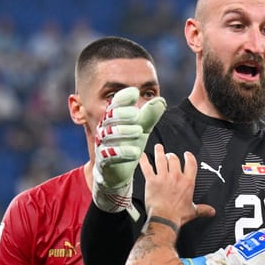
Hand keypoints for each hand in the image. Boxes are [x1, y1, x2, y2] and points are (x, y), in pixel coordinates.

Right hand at [93, 87, 166, 218]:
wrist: (118, 171)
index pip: (114, 105)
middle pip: (109, 118)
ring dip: (123, 132)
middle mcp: (105, 129)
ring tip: (139, 131)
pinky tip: (136, 152)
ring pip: (107, 135)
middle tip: (136, 114)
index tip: (134, 92)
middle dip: (121, 114)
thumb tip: (161, 101)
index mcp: (113, 119)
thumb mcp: (142, 130)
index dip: (122, 98)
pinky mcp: (104, 161)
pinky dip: (122, 153)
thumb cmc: (129, 145)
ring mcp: (102, 145)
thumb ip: (149, 116)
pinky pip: (109, 155)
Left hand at [140, 144, 214, 229]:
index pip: (191, 164)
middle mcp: (176, 177)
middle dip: (171, 155)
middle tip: (169, 155)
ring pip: (161, 160)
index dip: (189, 157)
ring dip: (159, 152)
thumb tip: (211, 211)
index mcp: (187, 182)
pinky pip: (147, 167)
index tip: (187, 154)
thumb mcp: (193, 211)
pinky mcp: (152, 181)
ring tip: (159, 148)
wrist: (165, 218)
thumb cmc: (178, 215)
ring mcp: (163, 178)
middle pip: (174, 159)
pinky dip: (143, 160)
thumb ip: (203, 209)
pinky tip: (142, 155)